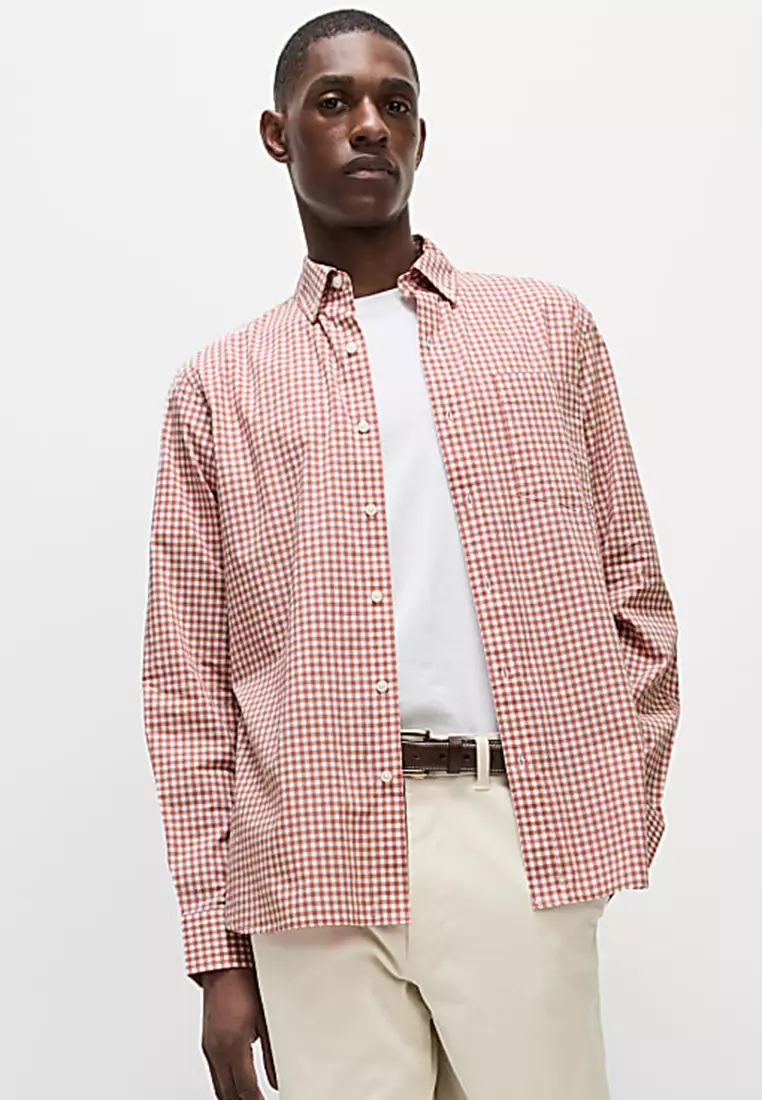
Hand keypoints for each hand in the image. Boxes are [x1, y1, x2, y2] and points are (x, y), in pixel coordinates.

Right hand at [200, 967, 277, 1098]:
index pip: (245, 1088)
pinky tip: (234, 1086)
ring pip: (218, 1087)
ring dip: (232, 1097)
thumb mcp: (265, 1020)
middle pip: (228, 1093)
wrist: (224, 969)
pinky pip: (214, 1073)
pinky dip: (224, 1085)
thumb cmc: (244, 986)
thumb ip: (272, 1053)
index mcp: (233, 1045)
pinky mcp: (206, 1043)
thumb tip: (277, 1078)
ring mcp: (209, 1047)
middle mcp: (217, 1050)